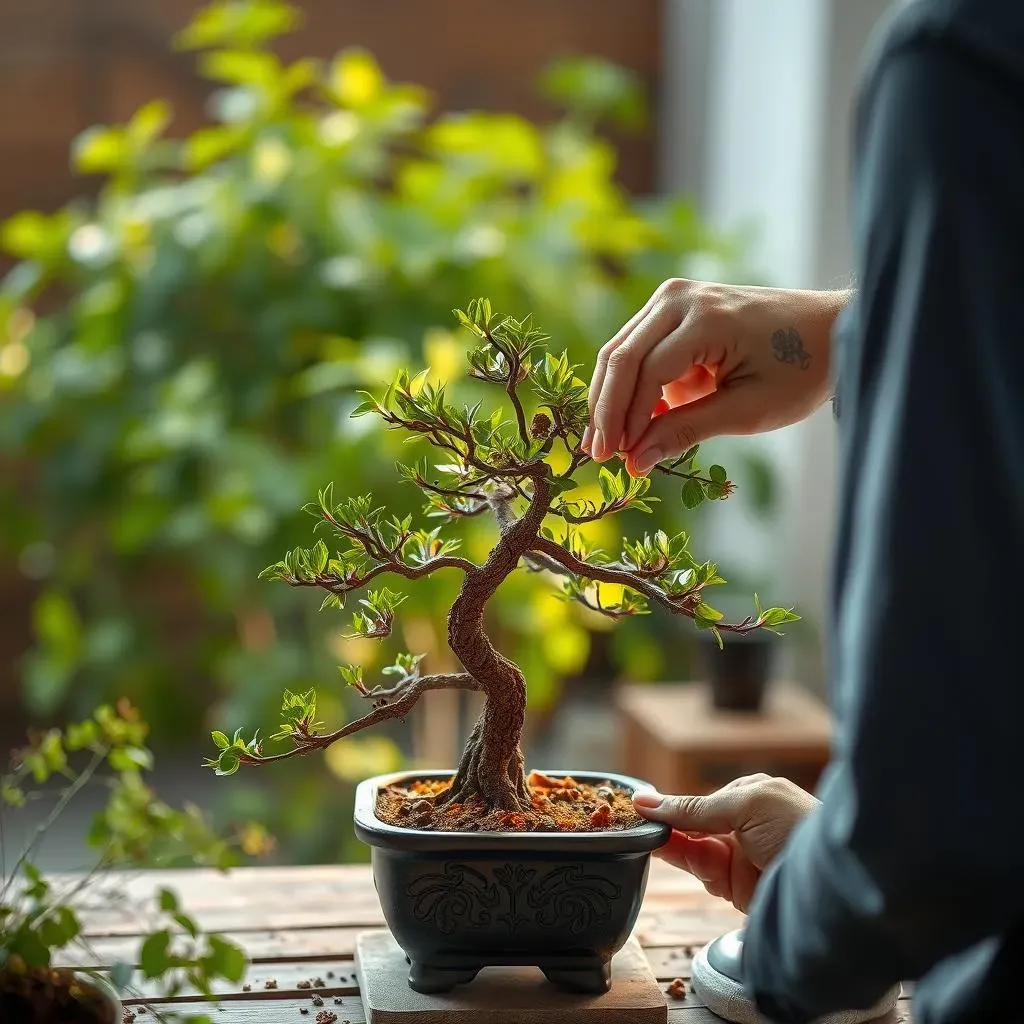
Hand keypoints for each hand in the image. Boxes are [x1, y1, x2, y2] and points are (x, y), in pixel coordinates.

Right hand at [583, 279, 849, 474]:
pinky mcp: (676, 306)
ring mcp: (675, 297)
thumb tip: (635, 461)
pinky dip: (631, 385)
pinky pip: (638, 347)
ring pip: (620, 351)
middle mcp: (680, 298)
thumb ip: (685, 431)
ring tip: (606, 443)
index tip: (620, 460)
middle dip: (606, 410)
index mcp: (705, 318)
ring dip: (610, 398)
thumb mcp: (746, 410)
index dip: (626, 419)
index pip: (645, 372)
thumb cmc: (800, 371)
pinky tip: (631, 421)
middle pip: (620, 357)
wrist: (831, 331)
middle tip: (597, 454)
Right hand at [633, 774, 818, 912]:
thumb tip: (647, 799)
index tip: (640, 805)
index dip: (671, 804)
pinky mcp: (737, 887)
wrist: (834, 883)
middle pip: (692, 825)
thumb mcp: (745, 805)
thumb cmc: (798, 828)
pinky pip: (701, 871)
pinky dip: (683, 861)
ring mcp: (739, 857)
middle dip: (667, 824)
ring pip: (691, 848)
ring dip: (670, 842)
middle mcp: (743, 825)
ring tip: (645, 834)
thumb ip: (695, 807)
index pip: (700, 801)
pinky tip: (662, 849)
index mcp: (750, 795)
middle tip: (634, 822)